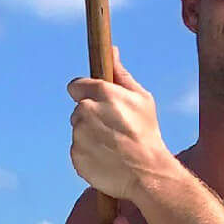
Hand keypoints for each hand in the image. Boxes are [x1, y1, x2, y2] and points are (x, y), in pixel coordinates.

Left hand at [67, 48, 172, 200]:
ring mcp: (79, 135)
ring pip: (78, 130)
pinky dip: (88, 154)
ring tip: (112, 147)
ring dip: (90, 136)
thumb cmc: (147, 134)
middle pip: (78, 110)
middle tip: (113, 131)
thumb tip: (111, 50)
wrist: (147, 174)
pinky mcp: (76, 156)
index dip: (87, 94)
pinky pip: (78, 150)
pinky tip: (106, 159)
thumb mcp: (141, 99)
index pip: (76, 86)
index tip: (98, 104)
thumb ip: (121, 74)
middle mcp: (86, 111)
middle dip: (91, 117)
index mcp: (101, 93)